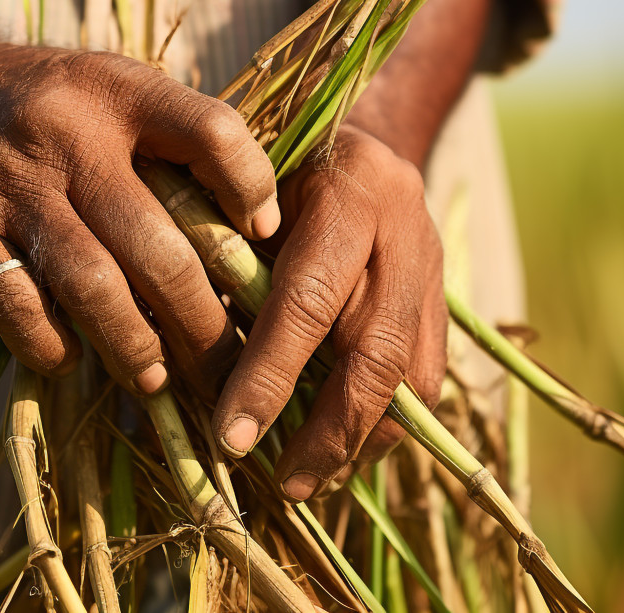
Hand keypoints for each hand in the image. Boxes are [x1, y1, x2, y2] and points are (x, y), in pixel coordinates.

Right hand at [0, 44, 282, 395]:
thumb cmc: (45, 103)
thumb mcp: (112, 88)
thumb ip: (175, 139)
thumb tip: (259, 229)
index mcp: (120, 90)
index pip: (211, 131)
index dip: (251, 188)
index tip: (264, 237)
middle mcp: (67, 131)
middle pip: (156, 240)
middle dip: (201, 317)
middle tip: (225, 366)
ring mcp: (8, 180)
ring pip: (91, 283)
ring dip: (134, 345)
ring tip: (157, 379)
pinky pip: (16, 304)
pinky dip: (52, 344)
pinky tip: (73, 360)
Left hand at [212, 125, 447, 499]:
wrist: (354, 140)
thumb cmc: (274, 165)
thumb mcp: (243, 187)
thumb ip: (225, 254)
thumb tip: (179, 350)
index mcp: (347, 189)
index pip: (309, 297)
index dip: (270, 373)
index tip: (232, 435)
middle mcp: (404, 227)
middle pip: (372, 348)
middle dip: (325, 428)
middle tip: (278, 483)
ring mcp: (433, 265)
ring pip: (411, 372)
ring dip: (359, 439)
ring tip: (307, 483)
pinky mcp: (443, 296)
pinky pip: (427, 375)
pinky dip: (388, 424)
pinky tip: (345, 456)